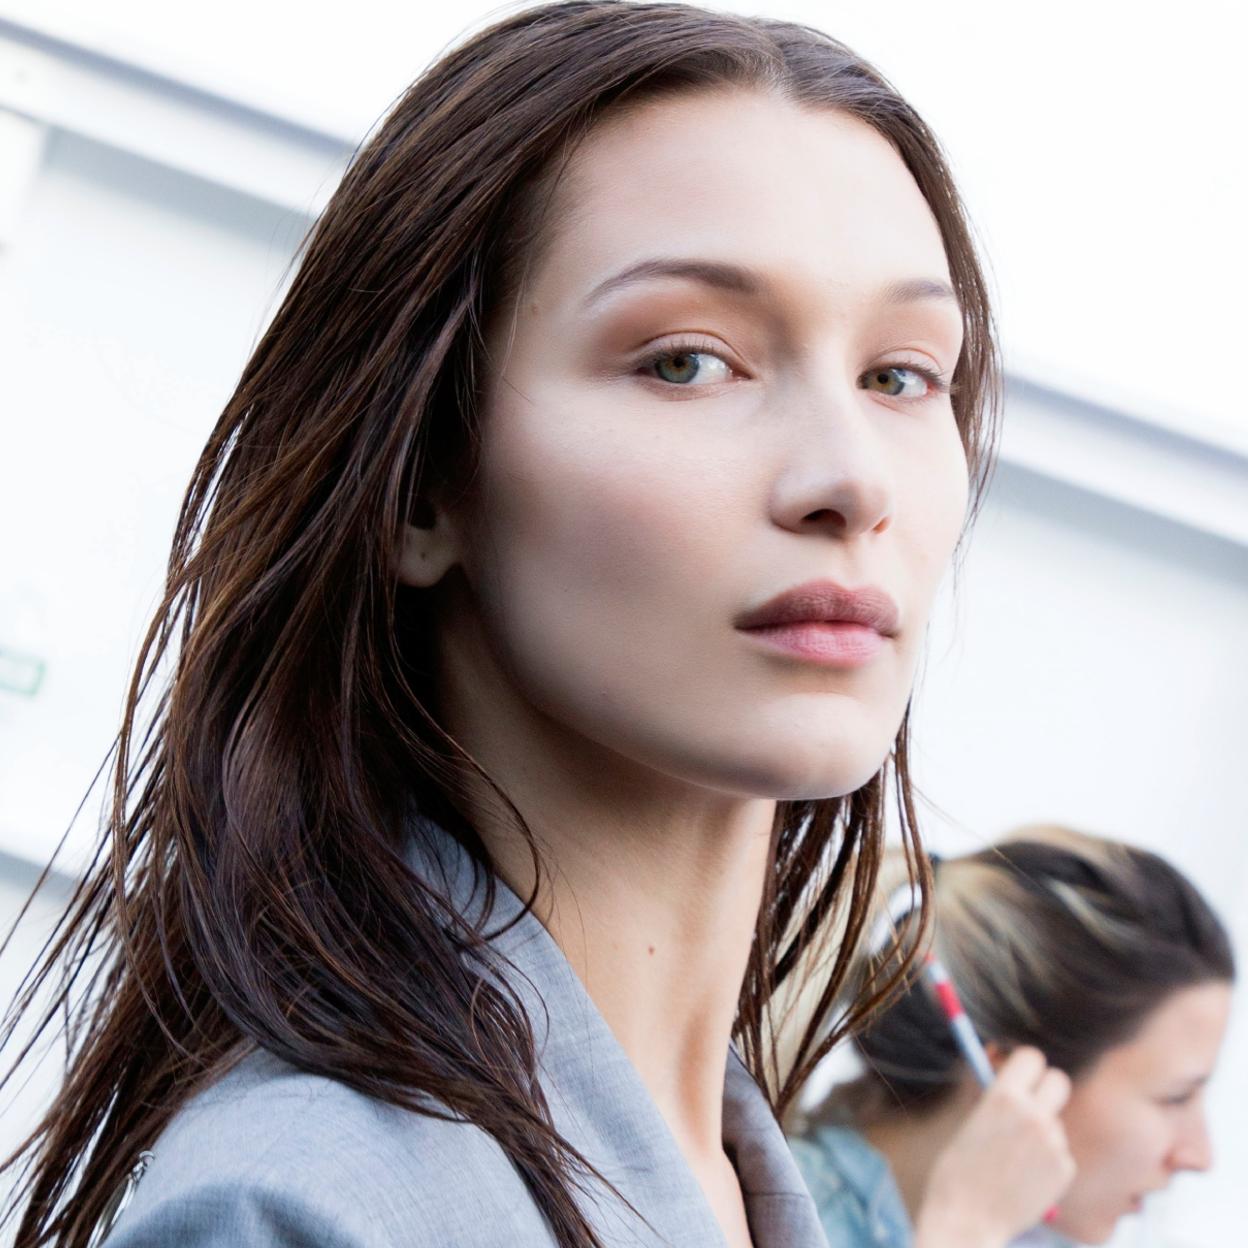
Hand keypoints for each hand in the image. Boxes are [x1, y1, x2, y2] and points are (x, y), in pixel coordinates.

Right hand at [914, 1047, 1074, 1247]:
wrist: (968, 1221)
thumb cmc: (958, 1170)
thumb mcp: (971, 1121)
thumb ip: (994, 1095)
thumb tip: (1003, 1066)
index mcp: (1003, 1096)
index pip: (1031, 1056)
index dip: (1026, 1064)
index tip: (1020, 1073)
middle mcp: (1034, 1115)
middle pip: (1059, 1080)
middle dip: (1047, 1087)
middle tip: (1033, 1101)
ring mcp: (1053, 1143)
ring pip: (1057, 1121)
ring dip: (1043, 1130)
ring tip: (1015, 1157)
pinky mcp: (1065, 1169)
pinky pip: (1061, 1152)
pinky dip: (1048, 1160)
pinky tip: (1025, 1177)